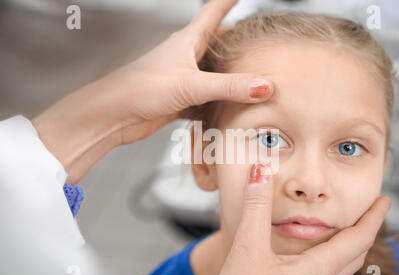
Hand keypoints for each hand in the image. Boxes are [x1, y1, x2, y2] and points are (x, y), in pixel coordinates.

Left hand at [32, 0, 273, 182]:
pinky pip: (205, 101)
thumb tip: (261, 85)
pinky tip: (227, 111)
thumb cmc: (139, 89)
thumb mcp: (191, 84)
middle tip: (254, 45)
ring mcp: (182, 80)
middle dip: (235, 44)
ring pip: (212, 75)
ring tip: (249, 81)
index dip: (227, 2)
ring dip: (228, 79)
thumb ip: (228, 86)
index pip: (212, 13)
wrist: (114, 116)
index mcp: (187, 42)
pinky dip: (217, 106)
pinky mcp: (179, 101)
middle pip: (216, 45)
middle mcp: (185, 58)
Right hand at [212, 163, 390, 274]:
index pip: (359, 240)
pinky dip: (332, 256)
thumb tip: (260, 173)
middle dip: (366, 230)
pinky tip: (314, 254)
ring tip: (347, 228)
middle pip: (356, 255)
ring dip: (351, 245)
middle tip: (370, 211)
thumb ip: (255, 209)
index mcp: (317, 270)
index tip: (384, 200)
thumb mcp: (246, 249)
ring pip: (342, 267)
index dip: (374, 218)